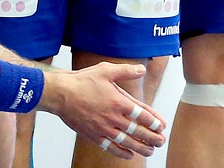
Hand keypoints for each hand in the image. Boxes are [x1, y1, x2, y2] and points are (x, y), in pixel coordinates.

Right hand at [47, 62, 165, 158]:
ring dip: (140, 147)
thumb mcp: (106, 70)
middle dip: (151, 137)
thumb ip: (125, 71)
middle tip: (161, 141)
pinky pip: (110, 147)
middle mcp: (113, 117)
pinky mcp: (93, 136)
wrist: (61, 94)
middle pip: (137, 130)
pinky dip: (121, 152)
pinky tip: (129, 155)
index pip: (141, 114)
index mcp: (118, 101)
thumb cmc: (82, 81)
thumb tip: (141, 69)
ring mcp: (103, 128)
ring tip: (151, 151)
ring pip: (126, 142)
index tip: (161, 126)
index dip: (153, 121)